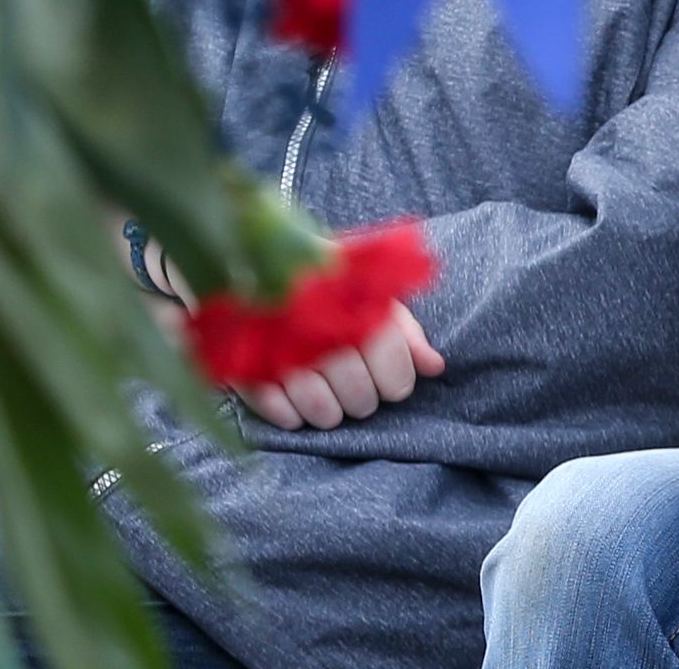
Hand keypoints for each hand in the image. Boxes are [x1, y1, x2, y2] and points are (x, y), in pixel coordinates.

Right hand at [240, 301, 446, 429]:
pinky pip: (277, 412)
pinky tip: (296, 402)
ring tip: (330, 398)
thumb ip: (405, 332)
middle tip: (359, 392)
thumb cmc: (329, 287)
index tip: (393, 383)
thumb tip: (435, 367)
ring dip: (331, 412)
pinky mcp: (243, 369)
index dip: (397, 379)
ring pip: (321, 410)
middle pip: (358, 393)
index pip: (389, 357)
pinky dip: (291, 415)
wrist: (254, 263)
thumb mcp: (372, 298)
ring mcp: (276, 350)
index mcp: (353, 301)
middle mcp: (317, 326)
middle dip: (364, 400)